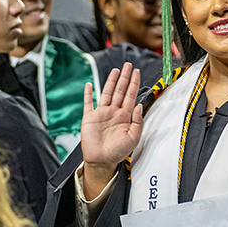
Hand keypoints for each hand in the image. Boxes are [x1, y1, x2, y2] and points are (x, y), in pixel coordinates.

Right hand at [81, 63, 143, 198]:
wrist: (102, 161)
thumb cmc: (118, 152)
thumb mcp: (134, 137)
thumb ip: (138, 121)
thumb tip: (139, 105)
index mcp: (125, 116)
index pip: (130, 95)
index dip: (133, 83)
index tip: (136, 72)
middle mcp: (114, 112)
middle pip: (120, 90)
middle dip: (125, 77)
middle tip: (128, 65)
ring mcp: (101, 114)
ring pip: (107, 93)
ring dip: (111, 81)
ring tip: (116, 70)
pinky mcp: (89, 118)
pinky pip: (88, 103)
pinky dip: (88, 94)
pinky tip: (89, 85)